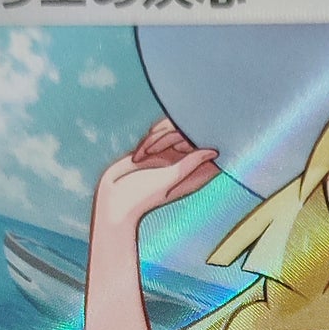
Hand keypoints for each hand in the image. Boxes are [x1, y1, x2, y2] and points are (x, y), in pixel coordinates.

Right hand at [92, 118, 218, 235]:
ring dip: (160, 135)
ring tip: (147, 152)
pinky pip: (159, 131)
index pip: (212, 153)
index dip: (206, 141)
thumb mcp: (168, 179)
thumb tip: (214, 151)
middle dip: (178, 134)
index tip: (194, 143)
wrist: (114, 200)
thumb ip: (190, 163)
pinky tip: (139, 154)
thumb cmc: (142, 196)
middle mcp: (184, 163)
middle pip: (193, 135)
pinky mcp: (155, 148)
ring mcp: (169, 155)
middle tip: (165, 148)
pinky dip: (150, 136)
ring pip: (175, 129)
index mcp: (194, 174)